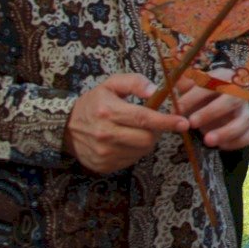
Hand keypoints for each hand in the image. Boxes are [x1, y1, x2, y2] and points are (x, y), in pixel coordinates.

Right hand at [63, 73, 188, 173]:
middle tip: (154, 123)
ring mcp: (103, 153)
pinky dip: (134, 151)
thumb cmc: (94, 102)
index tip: (183, 122)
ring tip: (136, 130)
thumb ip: (134, 82)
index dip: (166, 121)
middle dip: (157, 131)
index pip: (144, 118)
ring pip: (141, 151)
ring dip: (146, 141)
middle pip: (146, 139)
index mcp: (108, 111)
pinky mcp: (102, 165)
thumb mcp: (111, 84)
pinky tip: (126, 140)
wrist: (65, 127)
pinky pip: (130, 160)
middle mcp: (105, 134)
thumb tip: (154, 90)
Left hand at [173, 68, 248, 150]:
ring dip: (226, 131)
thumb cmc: (201, 96)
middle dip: (211, 112)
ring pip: (243, 120)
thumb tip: (174, 82)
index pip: (213, 83)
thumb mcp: (191, 88)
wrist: (216, 110)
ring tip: (207, 141)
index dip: (195, 96)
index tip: (178, 108)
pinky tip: (221, 146)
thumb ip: (183, 85)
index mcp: (224, 78)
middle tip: (192, 123)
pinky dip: (238, 142)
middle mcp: (239, 93)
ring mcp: (246, 111)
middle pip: (232, 99)